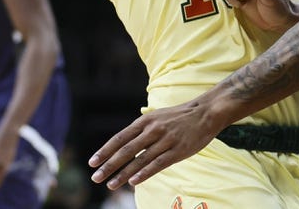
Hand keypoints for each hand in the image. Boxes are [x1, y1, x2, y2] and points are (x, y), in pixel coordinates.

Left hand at [88, 102, 221, 188]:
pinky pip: (157, 164)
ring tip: (111, 185)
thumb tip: (125, 145)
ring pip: (139, 160)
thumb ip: (141, 130)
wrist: (206, 112)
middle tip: (96, 177)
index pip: (120, 138)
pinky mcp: (177, 151)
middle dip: (109, 165)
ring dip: (123, 174)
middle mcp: (153, 130)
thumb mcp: (157, 117)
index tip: (92, 163)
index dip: (105, 151)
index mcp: (145, 121)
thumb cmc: (179, 117)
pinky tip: (133, 182)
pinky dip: (144, 173)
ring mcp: (165, 140)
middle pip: (126, 150)